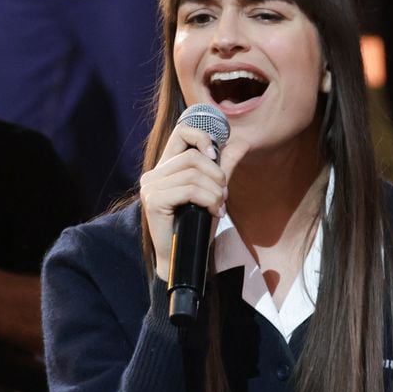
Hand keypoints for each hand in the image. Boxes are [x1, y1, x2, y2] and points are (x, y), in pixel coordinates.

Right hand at [140, 123, 249, 279]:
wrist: (184, 258)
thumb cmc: (197, 227)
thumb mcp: (214, 191)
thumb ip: (224, 167)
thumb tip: (241, 142)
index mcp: (166, 168)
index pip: (181, 133)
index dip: (203, 137)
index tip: (217, 156)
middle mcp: (153, 175)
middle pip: (193, 156)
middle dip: (216, 174)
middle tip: (223, 195)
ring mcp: (151, 187)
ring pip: (193, 173)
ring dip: (215, 191)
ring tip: (219, 207)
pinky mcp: (153, 201)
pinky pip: (189, 190)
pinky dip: (208, 200)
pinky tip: (213, 212)